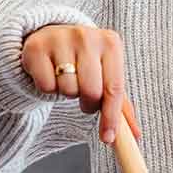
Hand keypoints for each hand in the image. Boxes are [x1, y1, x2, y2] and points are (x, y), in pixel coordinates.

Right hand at [20, 24, 141, 145]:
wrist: (52, 35)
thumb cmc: (86, 60)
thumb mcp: (106, 73)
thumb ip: (121, 104)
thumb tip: (135, 135)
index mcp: (111, 42)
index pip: (114, 88)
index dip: (111, 117)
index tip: (108, 138)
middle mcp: (87, 36)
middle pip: (91, 91)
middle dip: (88, 103)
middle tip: (84, 98)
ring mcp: (61, 39)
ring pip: (67, 89)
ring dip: (67, 93)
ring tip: (67, 79)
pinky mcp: (36, 47)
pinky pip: (46, 86)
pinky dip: (48, 88)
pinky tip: (50, 74)